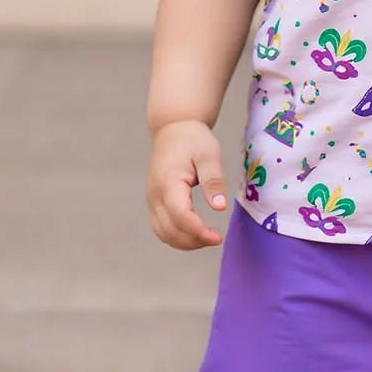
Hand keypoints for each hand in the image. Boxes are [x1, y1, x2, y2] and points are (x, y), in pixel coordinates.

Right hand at [147, 119, 229, 248]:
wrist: (173, 128)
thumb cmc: (193, 140)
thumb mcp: (209, 155)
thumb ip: (213, 181)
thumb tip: (220, 207)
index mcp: (168, 183)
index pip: (180, 216)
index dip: (199, 232)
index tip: (218, 238)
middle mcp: (155, 195)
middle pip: (170, 230)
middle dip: (193, 241)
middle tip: (216, 238)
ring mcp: (151, 200)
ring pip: (163, 233)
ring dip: (185, 242)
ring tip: (207, 238)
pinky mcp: (154, 203)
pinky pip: (161, 228)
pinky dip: (177, 237)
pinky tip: (195, 234)